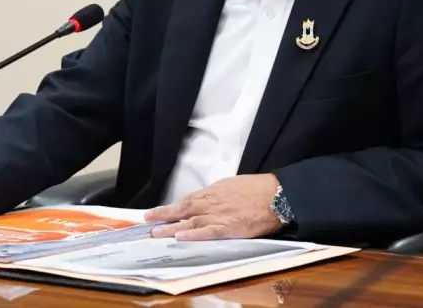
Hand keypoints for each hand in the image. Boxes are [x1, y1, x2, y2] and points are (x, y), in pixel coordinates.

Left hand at [144, 174, 281, 240]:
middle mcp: (212, 202)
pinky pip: (207, 232)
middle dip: (163, 215)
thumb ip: (218, 194)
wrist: (275, 196)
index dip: (171, 207)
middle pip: (183, 209)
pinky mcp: (229, 227)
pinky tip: (180, 237)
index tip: (158, 212)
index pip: (187, 200)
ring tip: (155, 233)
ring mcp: (219, 215)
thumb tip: (207, 199)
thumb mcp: (233, 185)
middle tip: (147, 220)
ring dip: (170, 228)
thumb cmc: (257, 189)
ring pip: (190, 222)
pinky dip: (193, 235)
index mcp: (214, 191)